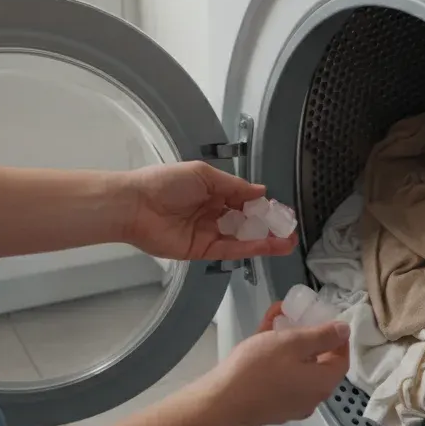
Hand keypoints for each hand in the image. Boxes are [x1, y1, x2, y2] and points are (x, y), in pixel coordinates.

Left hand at [123, 161, 297, 260]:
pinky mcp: (201, 251)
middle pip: (245, 220)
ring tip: (288, 241)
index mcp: (211, 191)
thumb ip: (233, 186)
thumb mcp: (203, 174)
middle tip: (289, 227)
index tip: (280, 209)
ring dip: (265, 240)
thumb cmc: (166, 183)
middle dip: (268, 224)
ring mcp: (208, 233)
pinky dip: (250, 248)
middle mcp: (212, 213)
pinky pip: (230, 250)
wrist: (135, 205)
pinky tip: (269, 245)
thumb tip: (260, 191)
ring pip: (242, 238)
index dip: (261, 204)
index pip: (242, 199)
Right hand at [196, 301, 350, 425]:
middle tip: (297, 319)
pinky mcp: (270, 407)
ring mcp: (290, 405)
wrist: (220, 402)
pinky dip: (277, 360)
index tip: (326, 319)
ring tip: (275, 323)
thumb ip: (322, 336)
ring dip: (290, 346)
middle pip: (319, 365)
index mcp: (322, 384)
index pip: (341, 360)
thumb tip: (346, 331)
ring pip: (297, 370)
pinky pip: (281, 379)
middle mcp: (311, 399)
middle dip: (309, 339)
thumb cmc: (259, 368)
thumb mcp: (292, 343)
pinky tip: (262, 340)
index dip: (338, 339)